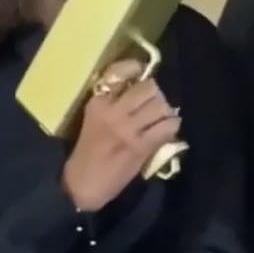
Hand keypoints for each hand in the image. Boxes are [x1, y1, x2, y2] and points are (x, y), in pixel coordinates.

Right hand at [62, 58, 182, 212]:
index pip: (120, 71)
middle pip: (148, 87)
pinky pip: (166, 128)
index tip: (142, 71)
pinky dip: (172, 126)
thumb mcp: (93, 119)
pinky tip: (167, 130)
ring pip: (160, 106)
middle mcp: (113, 112)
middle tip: (154, 102)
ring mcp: (128, 130)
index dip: (137, 68)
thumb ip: (112, 102)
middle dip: (155, 93)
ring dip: (166, 111)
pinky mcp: (140, 147)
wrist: (82, 185)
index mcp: (97, 102)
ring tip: (162, 117)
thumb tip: (140, 88)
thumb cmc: (87, 152)